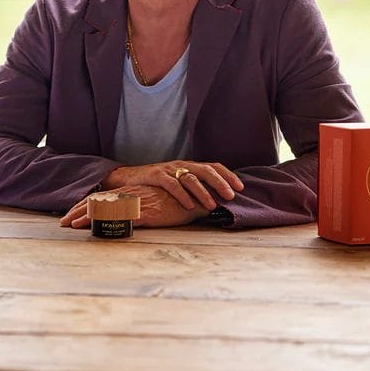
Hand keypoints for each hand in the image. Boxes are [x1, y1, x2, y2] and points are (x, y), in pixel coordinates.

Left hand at [60, 185, 210, 228]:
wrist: (197, 197)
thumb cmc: (177, 201)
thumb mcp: (154, 202)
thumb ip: (140, 206)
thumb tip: (127, 216)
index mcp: (131, 193)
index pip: (102, 199)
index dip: (84, 206)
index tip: (69, 216)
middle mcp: (131, 196)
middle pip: (98, 202)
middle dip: (78, 212)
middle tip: (62, 223)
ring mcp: (137, 204)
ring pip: (105, 209)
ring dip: (86, 217)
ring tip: (71, 225)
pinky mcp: (147, 213)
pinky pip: (123, 218)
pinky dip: (109, 222)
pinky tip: (97, 227)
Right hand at [102, 160, 242, 210]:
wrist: (128, 177)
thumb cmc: (157, 183)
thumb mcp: (178, 181)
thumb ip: (194, 186)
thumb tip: (217, 200)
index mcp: (189, 166)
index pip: (213, 166)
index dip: (228, 175)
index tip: (240, 187)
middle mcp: (182, 165)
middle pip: (206, 170)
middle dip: (221, 183)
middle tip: (231, 196)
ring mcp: (169, 170)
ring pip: (190, 178)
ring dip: (203, 192)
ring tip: (213, 205)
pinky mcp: (156, 176)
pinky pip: (172, 185)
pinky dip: (182, 195)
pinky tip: (189, 205)